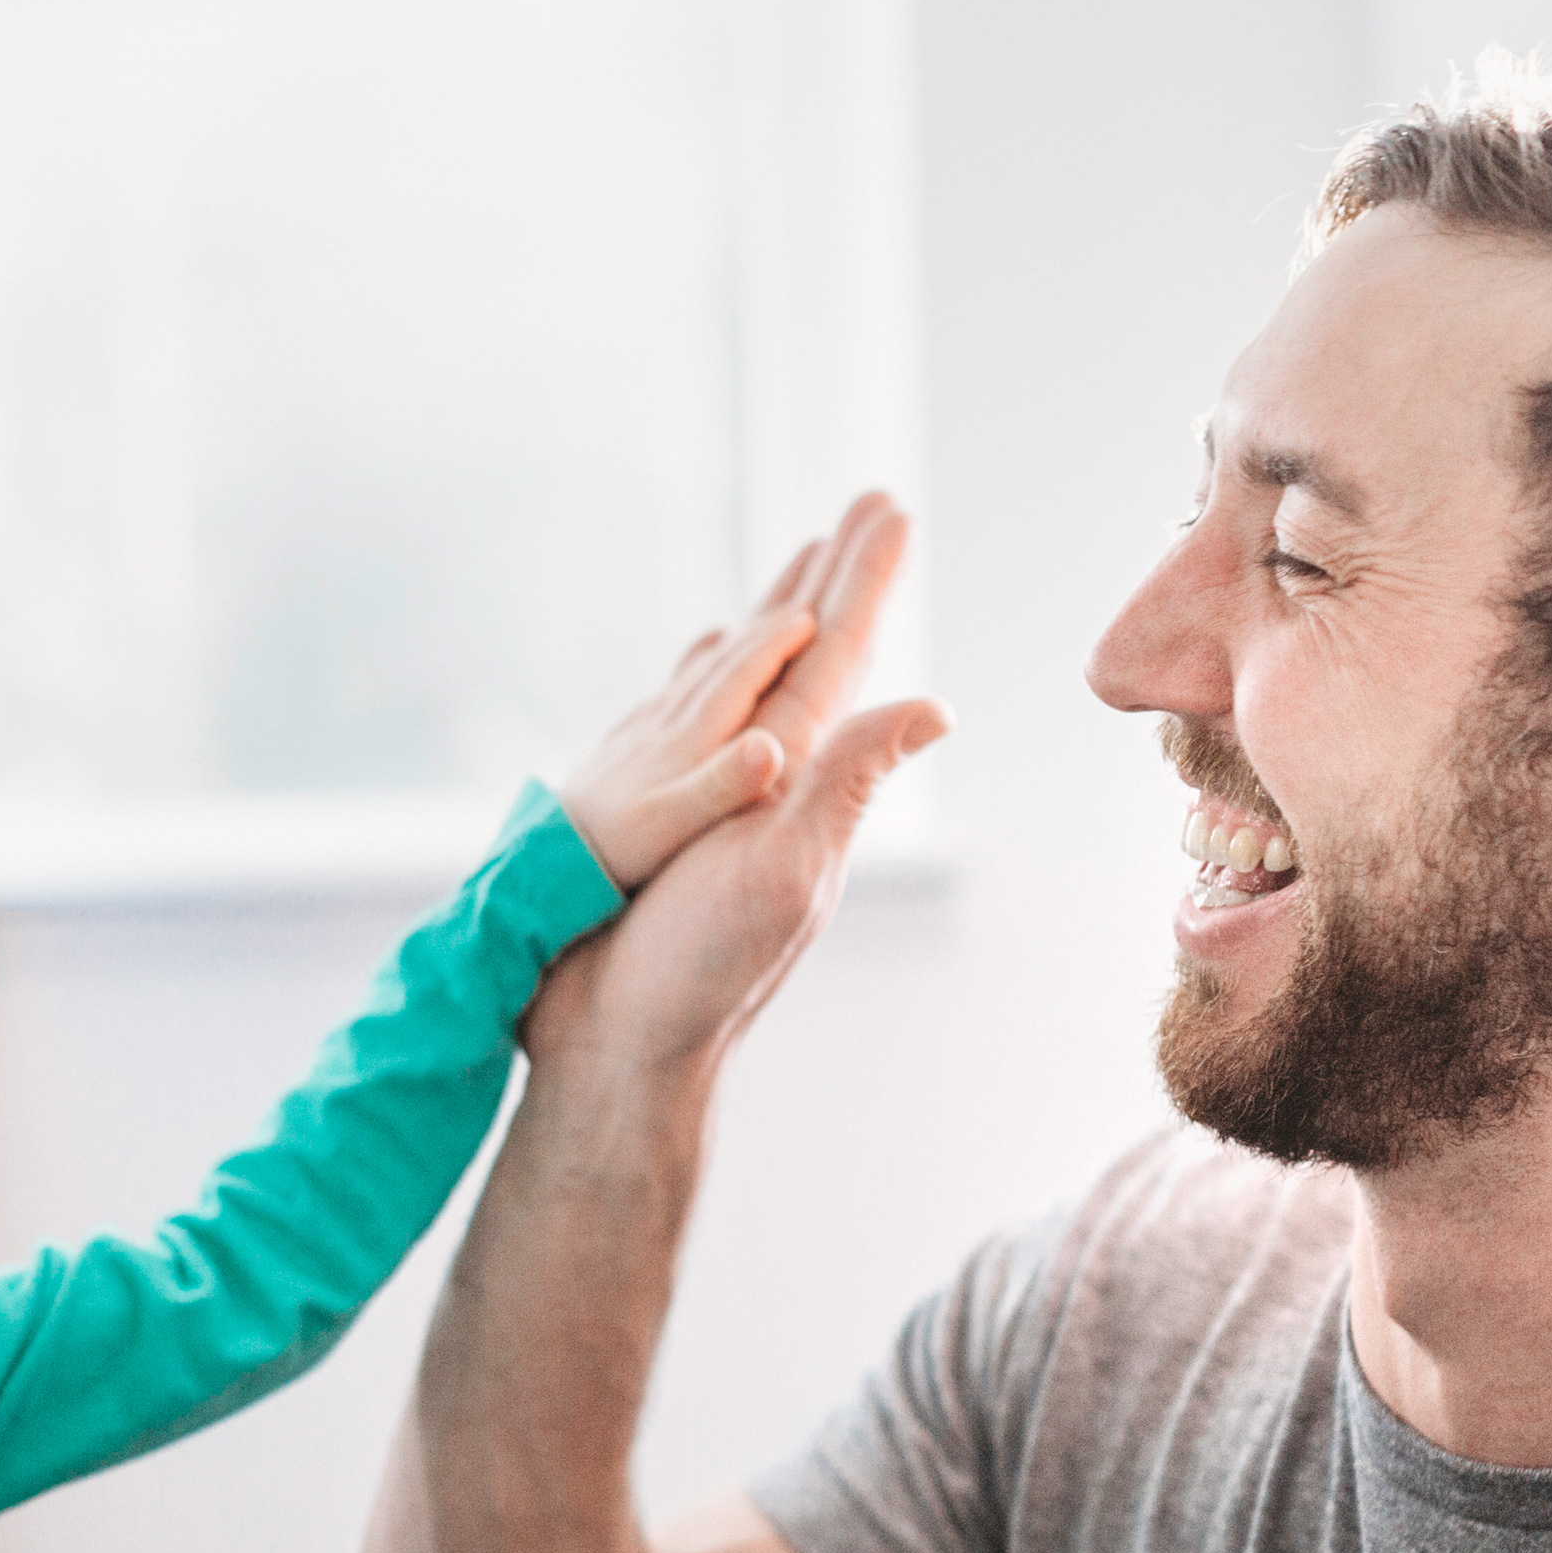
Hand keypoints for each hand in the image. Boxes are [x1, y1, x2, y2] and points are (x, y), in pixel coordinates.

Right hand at [534, 498, 945, 1074]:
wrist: (618, 1048)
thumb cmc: (697, 972)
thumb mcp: (785, 873)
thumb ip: (846, 784)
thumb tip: (933, 707)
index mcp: (795, 782)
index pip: (841, 659)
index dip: (864, 581)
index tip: (888, 507)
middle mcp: (762, 785)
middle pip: (807, 658)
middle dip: (834, 578)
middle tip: (864, 504)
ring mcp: (713, 806)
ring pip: (751, 688)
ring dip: (777, 621)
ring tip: (796, 567)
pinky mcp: (661, 826)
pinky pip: (688, 727)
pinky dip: (705, 683)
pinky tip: (707, 669)